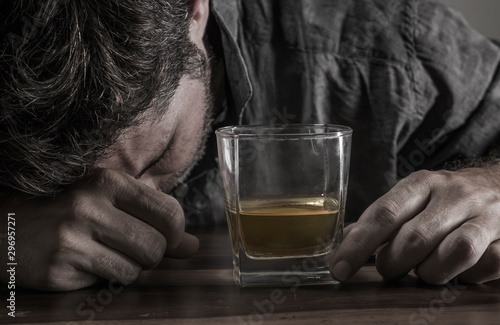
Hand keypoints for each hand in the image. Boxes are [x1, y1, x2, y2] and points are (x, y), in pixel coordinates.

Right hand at [0, 168, 198, 290]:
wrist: (7, 224)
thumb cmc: (70, 208)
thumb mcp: (112, 201)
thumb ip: (155, 221)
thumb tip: (194, 246)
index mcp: (108, 181)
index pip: (170, 213)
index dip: (176, 232)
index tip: (167, 236)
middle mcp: (89, 206)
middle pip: (157, 246)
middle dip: (153, 253)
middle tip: (132, 246)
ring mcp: (71, 239)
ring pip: (137, 269)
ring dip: (130, 267)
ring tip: (107, 252)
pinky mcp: (58, 269)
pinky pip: (109, 284)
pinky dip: (107, 278)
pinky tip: (87, 263)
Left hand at [329, 166, 499, 284]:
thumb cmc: (446, 199)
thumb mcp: (412, 199)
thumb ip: (381, 220)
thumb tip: (345, 242)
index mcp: (422, 183)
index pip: (384, 214)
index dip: (358, 245)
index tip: (338, 268)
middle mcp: (455, 194)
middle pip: (415, 237)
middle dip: (393, 263)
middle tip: (388, 269)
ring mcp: (487, 214)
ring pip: (455, 252)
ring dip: (431, 272)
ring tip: (423, 271)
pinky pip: (487, 265)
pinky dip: (467, 276)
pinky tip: (457, 271)